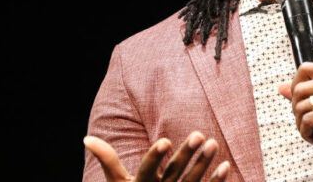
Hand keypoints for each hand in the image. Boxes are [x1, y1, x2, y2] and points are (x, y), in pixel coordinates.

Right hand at [84, 131, 228, 181]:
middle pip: (174, 174)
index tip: (165, 140)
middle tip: (199, 134)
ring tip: (213, 143)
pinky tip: (226, 165)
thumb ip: (107, 160)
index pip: (147, 171)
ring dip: (204, 164)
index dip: (155, 158)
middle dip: (186, 155)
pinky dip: (216, 180)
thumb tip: (86, 139)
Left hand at [278, 62, 312, 173]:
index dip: (295, 84)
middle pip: (298, 89)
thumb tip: (281, 88)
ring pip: (300, 107)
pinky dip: (306, 133)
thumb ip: (310, 92)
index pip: (305, 68)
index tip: (300, 99)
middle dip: (296, 108)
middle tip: (307, 120)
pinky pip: (306, 122)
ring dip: (301, 124)